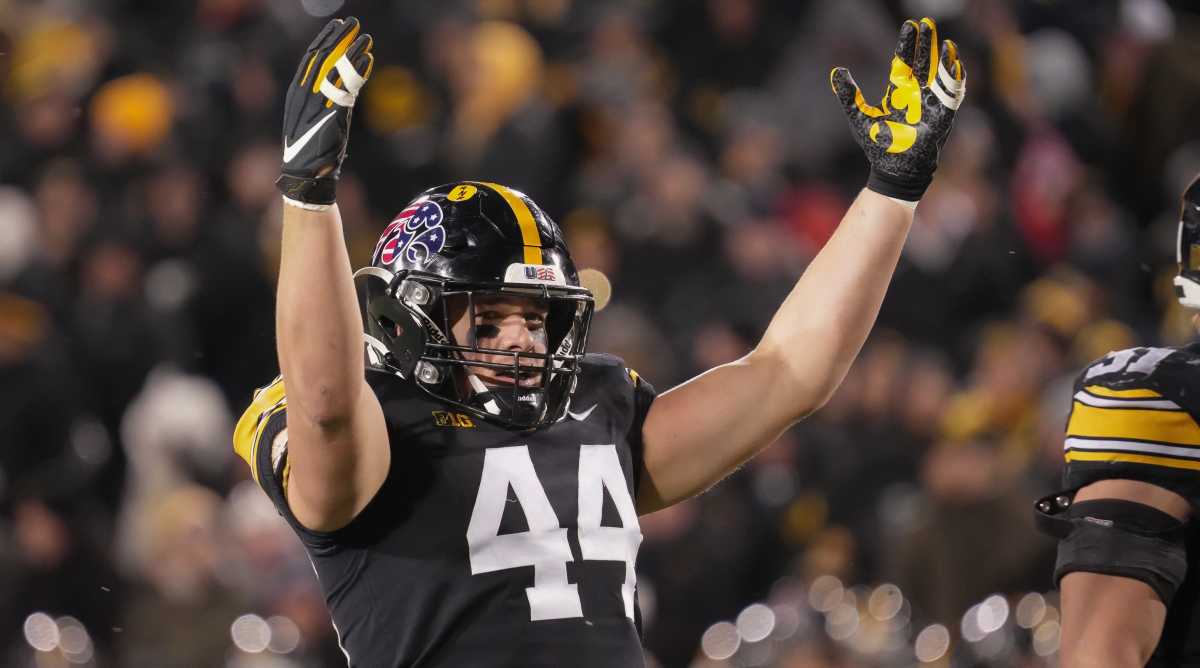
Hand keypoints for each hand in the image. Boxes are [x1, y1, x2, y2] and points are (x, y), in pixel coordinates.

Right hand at [276, 17, 373, 206]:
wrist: (307, 176)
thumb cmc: (313, 149)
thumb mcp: (318, 117)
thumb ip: (329, 97)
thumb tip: (347, 79)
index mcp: (297, 93)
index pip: (310, 59)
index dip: (325, 39)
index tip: (338, 25)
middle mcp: (305, 96)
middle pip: (322, 59)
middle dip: (338, 38)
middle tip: (353, 22)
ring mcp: (317, 106)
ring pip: (335, 71)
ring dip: (352, 52)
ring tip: (366, 37)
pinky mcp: (331, 118)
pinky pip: (346, 90)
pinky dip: (356, 73)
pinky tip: (367, 60)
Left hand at [830, 17, 964, 201]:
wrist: (892, 171)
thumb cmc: (878, 146)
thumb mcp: (859, 116)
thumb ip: (848, 94)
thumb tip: (836, 70)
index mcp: (898, 92)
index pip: (903, 62)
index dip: (907, 44)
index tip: (910, 25)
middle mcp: (916, 95)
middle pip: (923, 63)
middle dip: (926, 44)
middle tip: (928, 22)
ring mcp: (930, 105)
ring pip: (940, 76)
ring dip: (944, 60)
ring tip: (946, 43)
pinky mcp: (942, 118)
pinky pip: (951, 98)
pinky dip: (955, 82)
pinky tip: (956, 68)